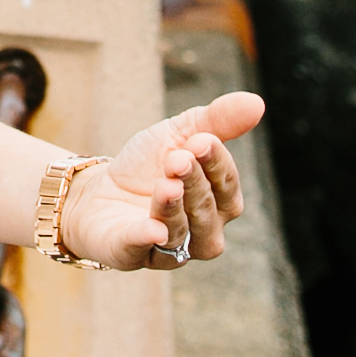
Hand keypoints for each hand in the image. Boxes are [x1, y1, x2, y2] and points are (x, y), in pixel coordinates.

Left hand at [58, 92, 263, 269]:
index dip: (217, 163)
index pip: (227, 186)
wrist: (97, 190)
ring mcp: (168, 248)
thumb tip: (257, 102)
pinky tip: (152, 229)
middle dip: (194, 182)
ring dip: (174, 208)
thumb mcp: (179, 134)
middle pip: (206, 210)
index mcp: (218, 203)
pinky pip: (143, 251)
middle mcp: (201, 232)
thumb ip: (217, 120)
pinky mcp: (132, 255)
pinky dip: (147, 239)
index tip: (200, 140)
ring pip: (181, 234)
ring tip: (167, 184)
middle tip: (177, 157)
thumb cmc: (147, 165)